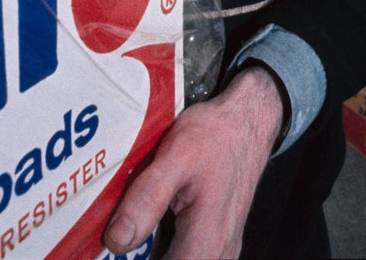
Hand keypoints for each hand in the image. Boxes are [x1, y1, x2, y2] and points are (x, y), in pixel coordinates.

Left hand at [103, 64, 284, 259]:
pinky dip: (168, 246)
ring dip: (155, 250)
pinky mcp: (217, 238)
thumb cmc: (215, 134)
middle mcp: (218, 253)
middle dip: (144, 254)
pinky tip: (148, 224)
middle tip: (119, 233)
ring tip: (131, 226)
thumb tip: (116, 240)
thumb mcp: (175, 157)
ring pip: (179, 259)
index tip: (117, 248)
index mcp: (206, 243)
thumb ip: (146, 199)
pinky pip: (188, 254)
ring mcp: (221, 248)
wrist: (248, 120)